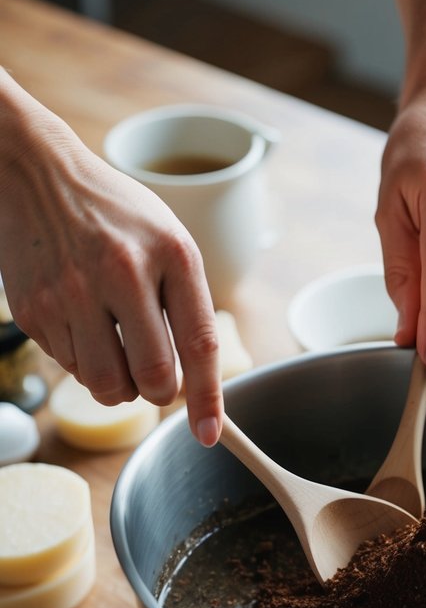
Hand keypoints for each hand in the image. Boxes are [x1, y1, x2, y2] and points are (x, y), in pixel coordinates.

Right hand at [0, 105, 222, 444]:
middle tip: (155, 378)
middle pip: (154, 379)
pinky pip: (71, 369)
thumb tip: (196, 385)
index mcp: (171, 253)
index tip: (209, 435)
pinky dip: (84, 360)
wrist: (36, 173)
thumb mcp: (169, 243)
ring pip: (108, 386)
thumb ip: (187, 307)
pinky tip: (81, 321)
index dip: (208, 399)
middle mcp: (122, 272)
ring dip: (119, 384)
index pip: (199, 344)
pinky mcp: (34, 310)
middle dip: (160, 392)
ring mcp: (72, 292)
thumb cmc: (117, 217)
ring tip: (114, 344)